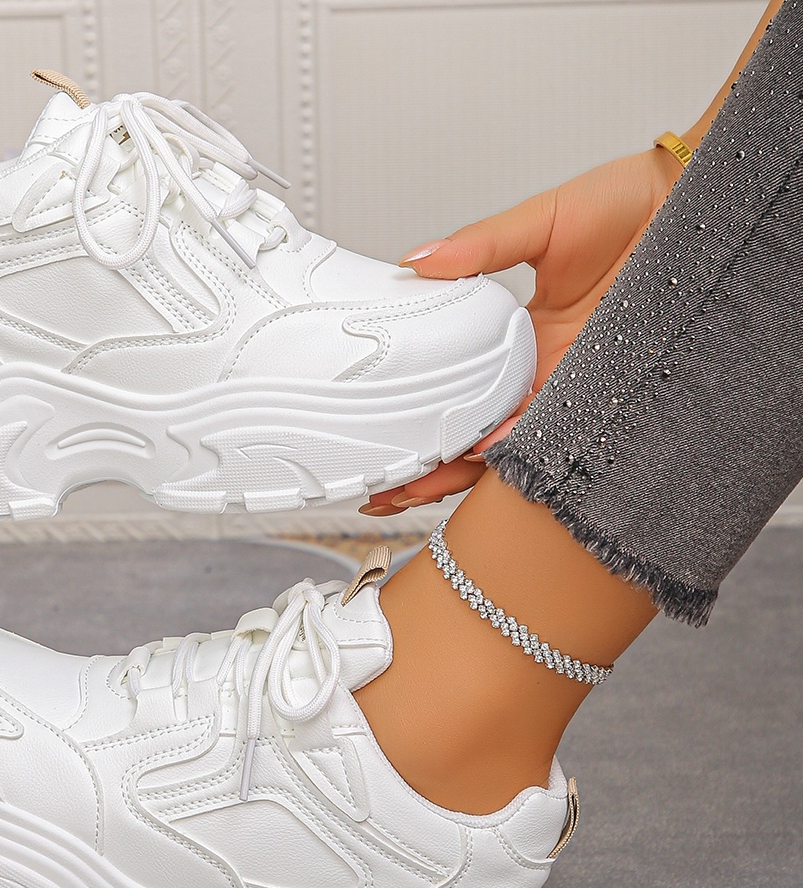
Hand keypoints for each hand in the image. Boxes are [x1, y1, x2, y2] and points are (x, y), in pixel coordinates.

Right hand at [362, 147, 681, 515]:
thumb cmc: (629, 205)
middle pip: (476, 438)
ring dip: (465, 472)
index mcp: (519, 342)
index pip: (459, 395)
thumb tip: (418, 260)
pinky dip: (523, 450)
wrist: (700, 203)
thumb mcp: (542, 220)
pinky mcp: (609, 395)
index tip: (382, 445)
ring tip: (418, 489)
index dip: (421, 425)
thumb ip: (481, 245)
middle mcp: (544, 378)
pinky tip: (487, 459)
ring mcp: (575, 392)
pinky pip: (561, 436)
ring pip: (513, 450)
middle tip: (386, 490)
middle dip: (430, 470)